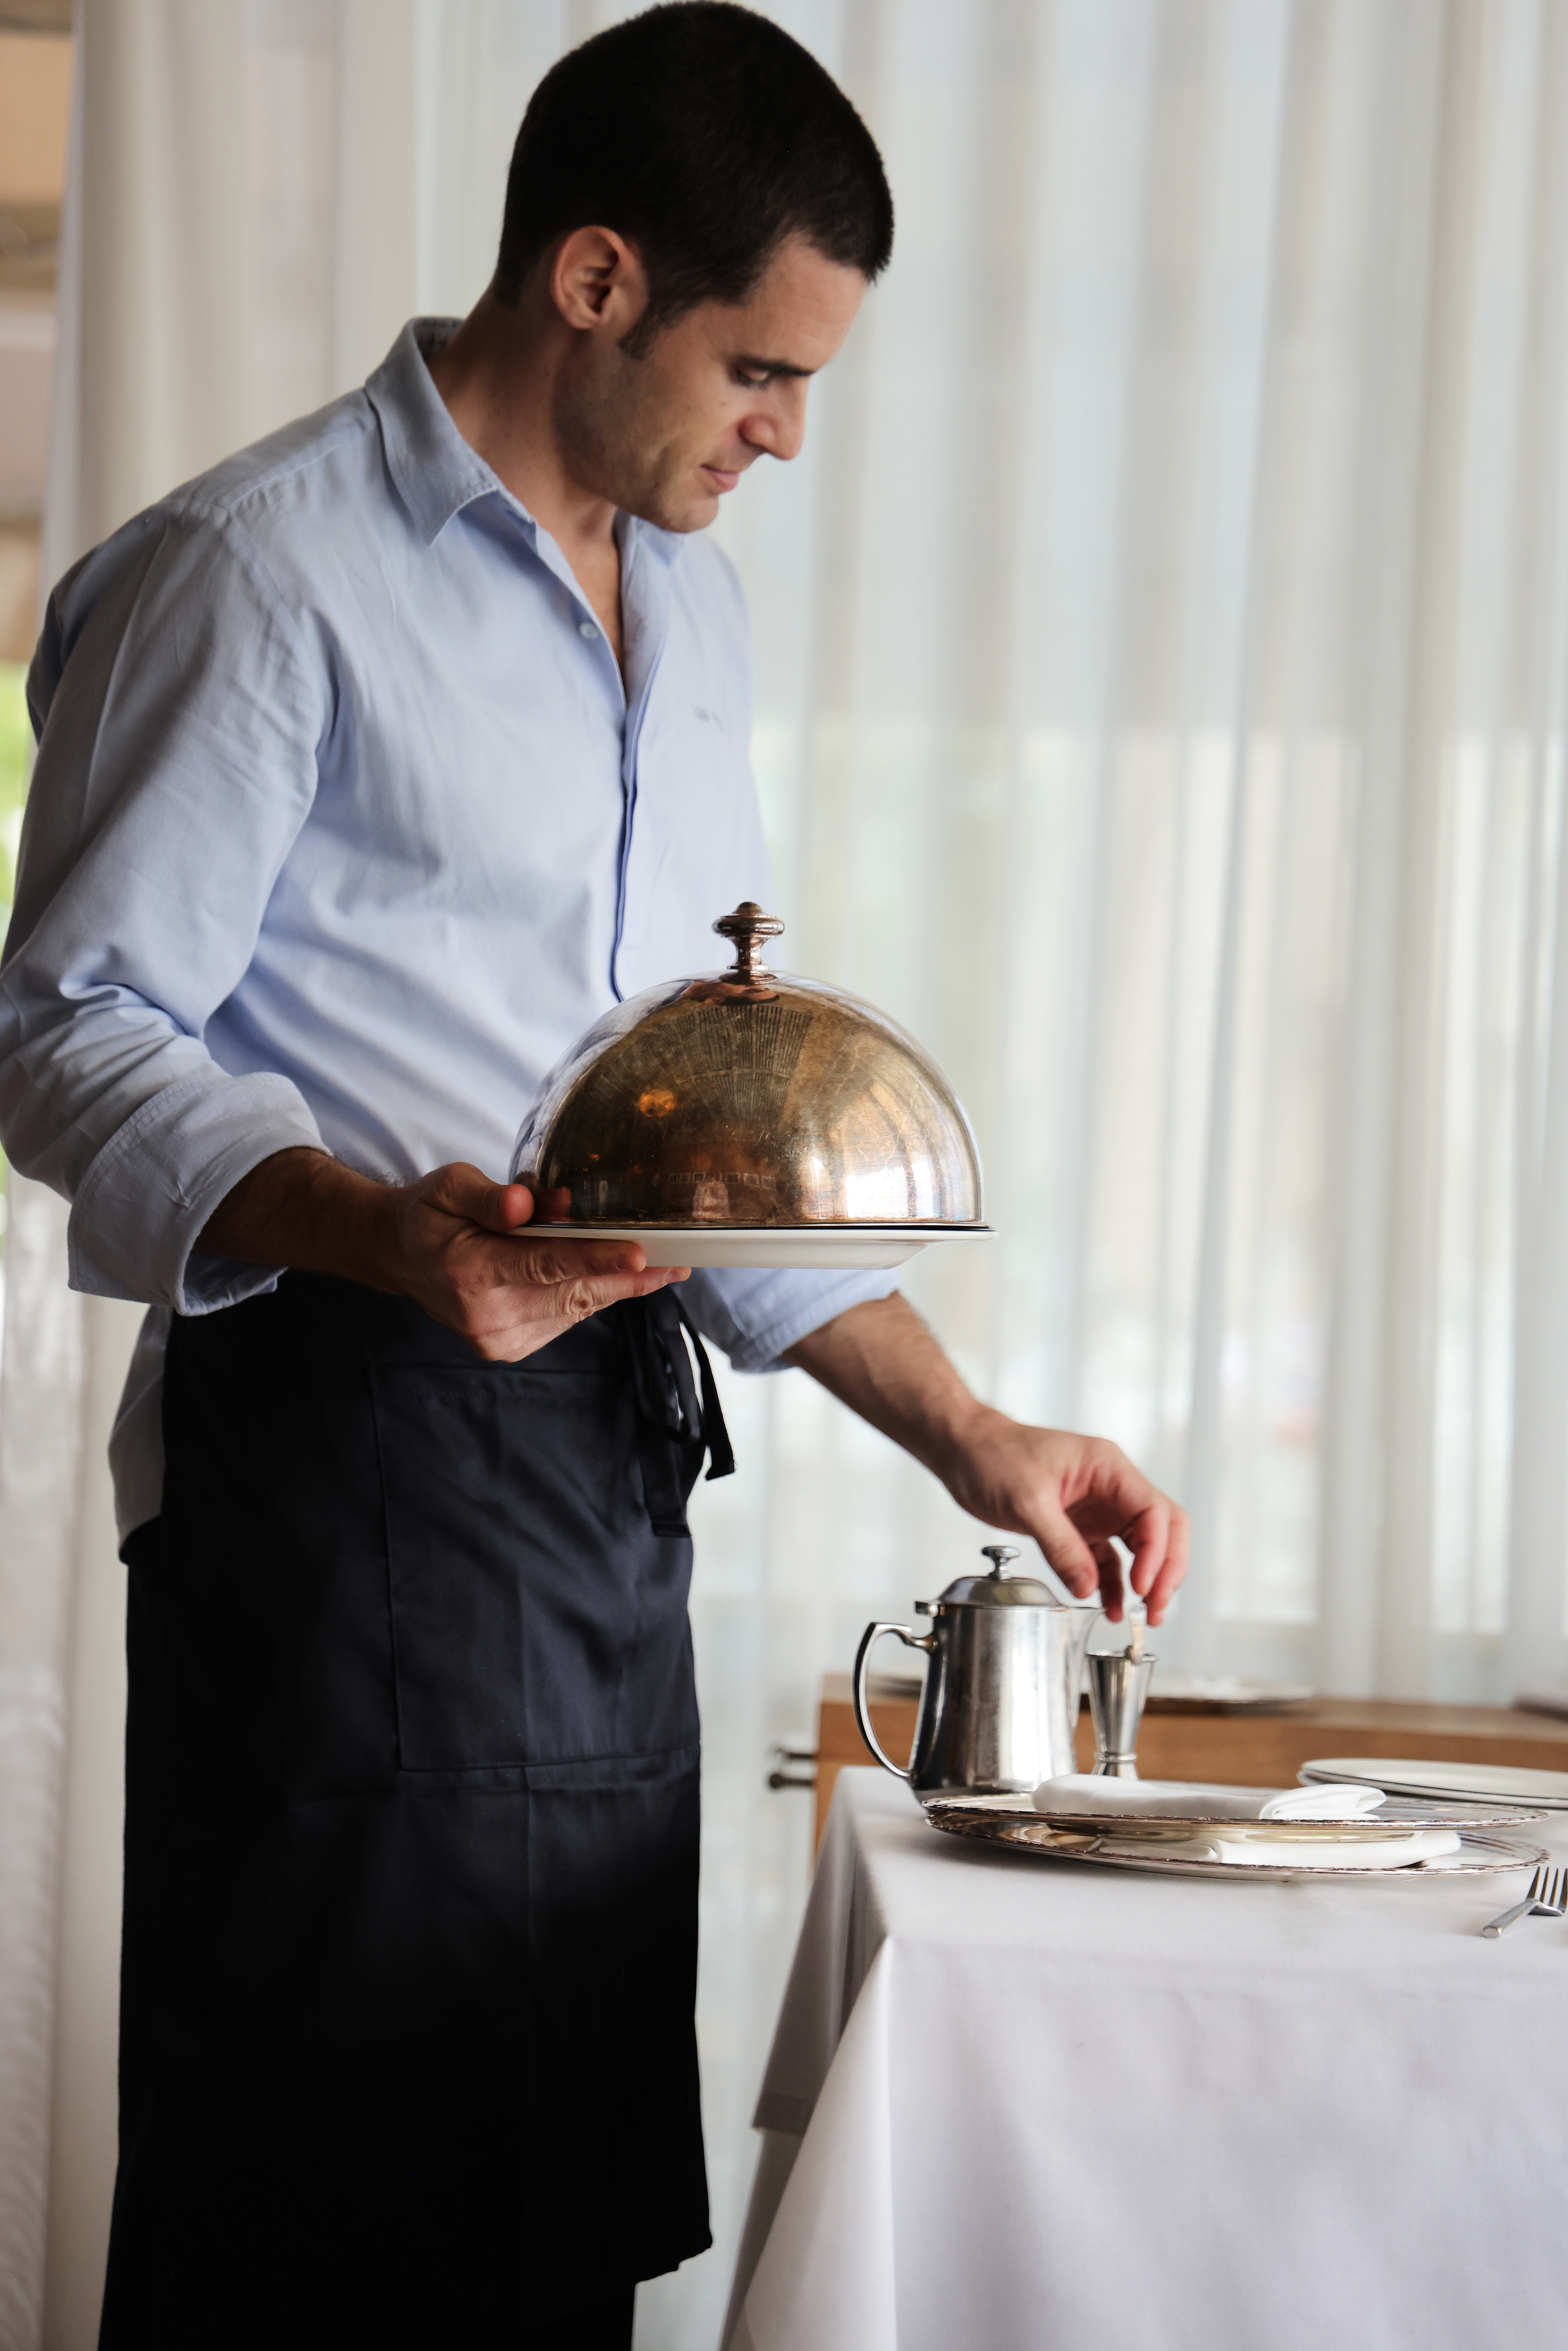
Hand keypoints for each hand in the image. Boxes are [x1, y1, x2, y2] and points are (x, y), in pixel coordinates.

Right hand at [197, 1147, 687, 1360]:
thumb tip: (529, 1200)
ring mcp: (500, 1337)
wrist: (398, 1257)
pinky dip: (595, 1294)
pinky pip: (566, 1316)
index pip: (546, 1265)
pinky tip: (624, 1276)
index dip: (597, 1257)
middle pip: (573, 1290)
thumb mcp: (449, 1188)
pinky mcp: (512, 1345)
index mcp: (470, 1273)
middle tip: (679, 1257)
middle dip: (627, 1272)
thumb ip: (491, 1196)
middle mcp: (486, 1315)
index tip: (642, 1253)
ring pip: (577, 1306)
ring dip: (620, 1285)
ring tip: (666, 1266)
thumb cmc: (427, 1217)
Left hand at [934, 1410, 1186, 1624]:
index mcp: (1107, 1468)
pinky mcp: (1079, 1527)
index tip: (1144, 1585)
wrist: (965, 1451)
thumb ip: (1060, 1545)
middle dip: (1166, 1569)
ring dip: (1146, 1582)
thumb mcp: (1027, 1501)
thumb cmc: (994, 1456)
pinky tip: (1111, 1607)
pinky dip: (1113, 1584)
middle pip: (1160, 1530)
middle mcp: (1110, 1487)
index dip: (1158, 1551)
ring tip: (1144, 1618)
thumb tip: (1088, 1587)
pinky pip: (1107, 1559)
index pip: (1154, 1510)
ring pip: (1140, 1548)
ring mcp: (1098, 1508)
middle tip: (1157, 1607)